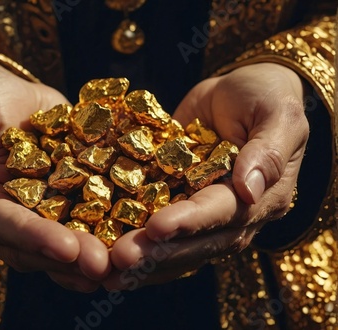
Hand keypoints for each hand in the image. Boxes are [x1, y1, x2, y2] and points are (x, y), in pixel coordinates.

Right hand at [0, 59, 109, 291]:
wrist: (4, 90)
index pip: (4, 226)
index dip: (35, 238)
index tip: (66, 248)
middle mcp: (9, 217)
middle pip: (36, 247)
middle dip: (70, 258)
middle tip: (102, 266)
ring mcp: (38, 211)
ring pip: (61, 245)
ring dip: (90, 256)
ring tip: (120, 266)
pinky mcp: (65, 198)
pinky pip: (85, 220)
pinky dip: (105, 234)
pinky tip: (129, 243)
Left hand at [104, 63, 308, 289]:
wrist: (237, 93)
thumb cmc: (264, 96)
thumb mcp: (276, 114)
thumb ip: (267, 151)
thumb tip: (249, 189)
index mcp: (263, 198)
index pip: (222, 214)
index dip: (189, 222)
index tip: (156, 228)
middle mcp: (233, 217)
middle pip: (194, 243)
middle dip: (156, 253)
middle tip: (119, 260)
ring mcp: (204, 216)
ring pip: (174, 249)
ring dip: (141, 261)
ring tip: (106, 272)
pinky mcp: (178, 206)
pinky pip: (158, 232)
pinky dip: (134, 244)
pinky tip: (105, 256)